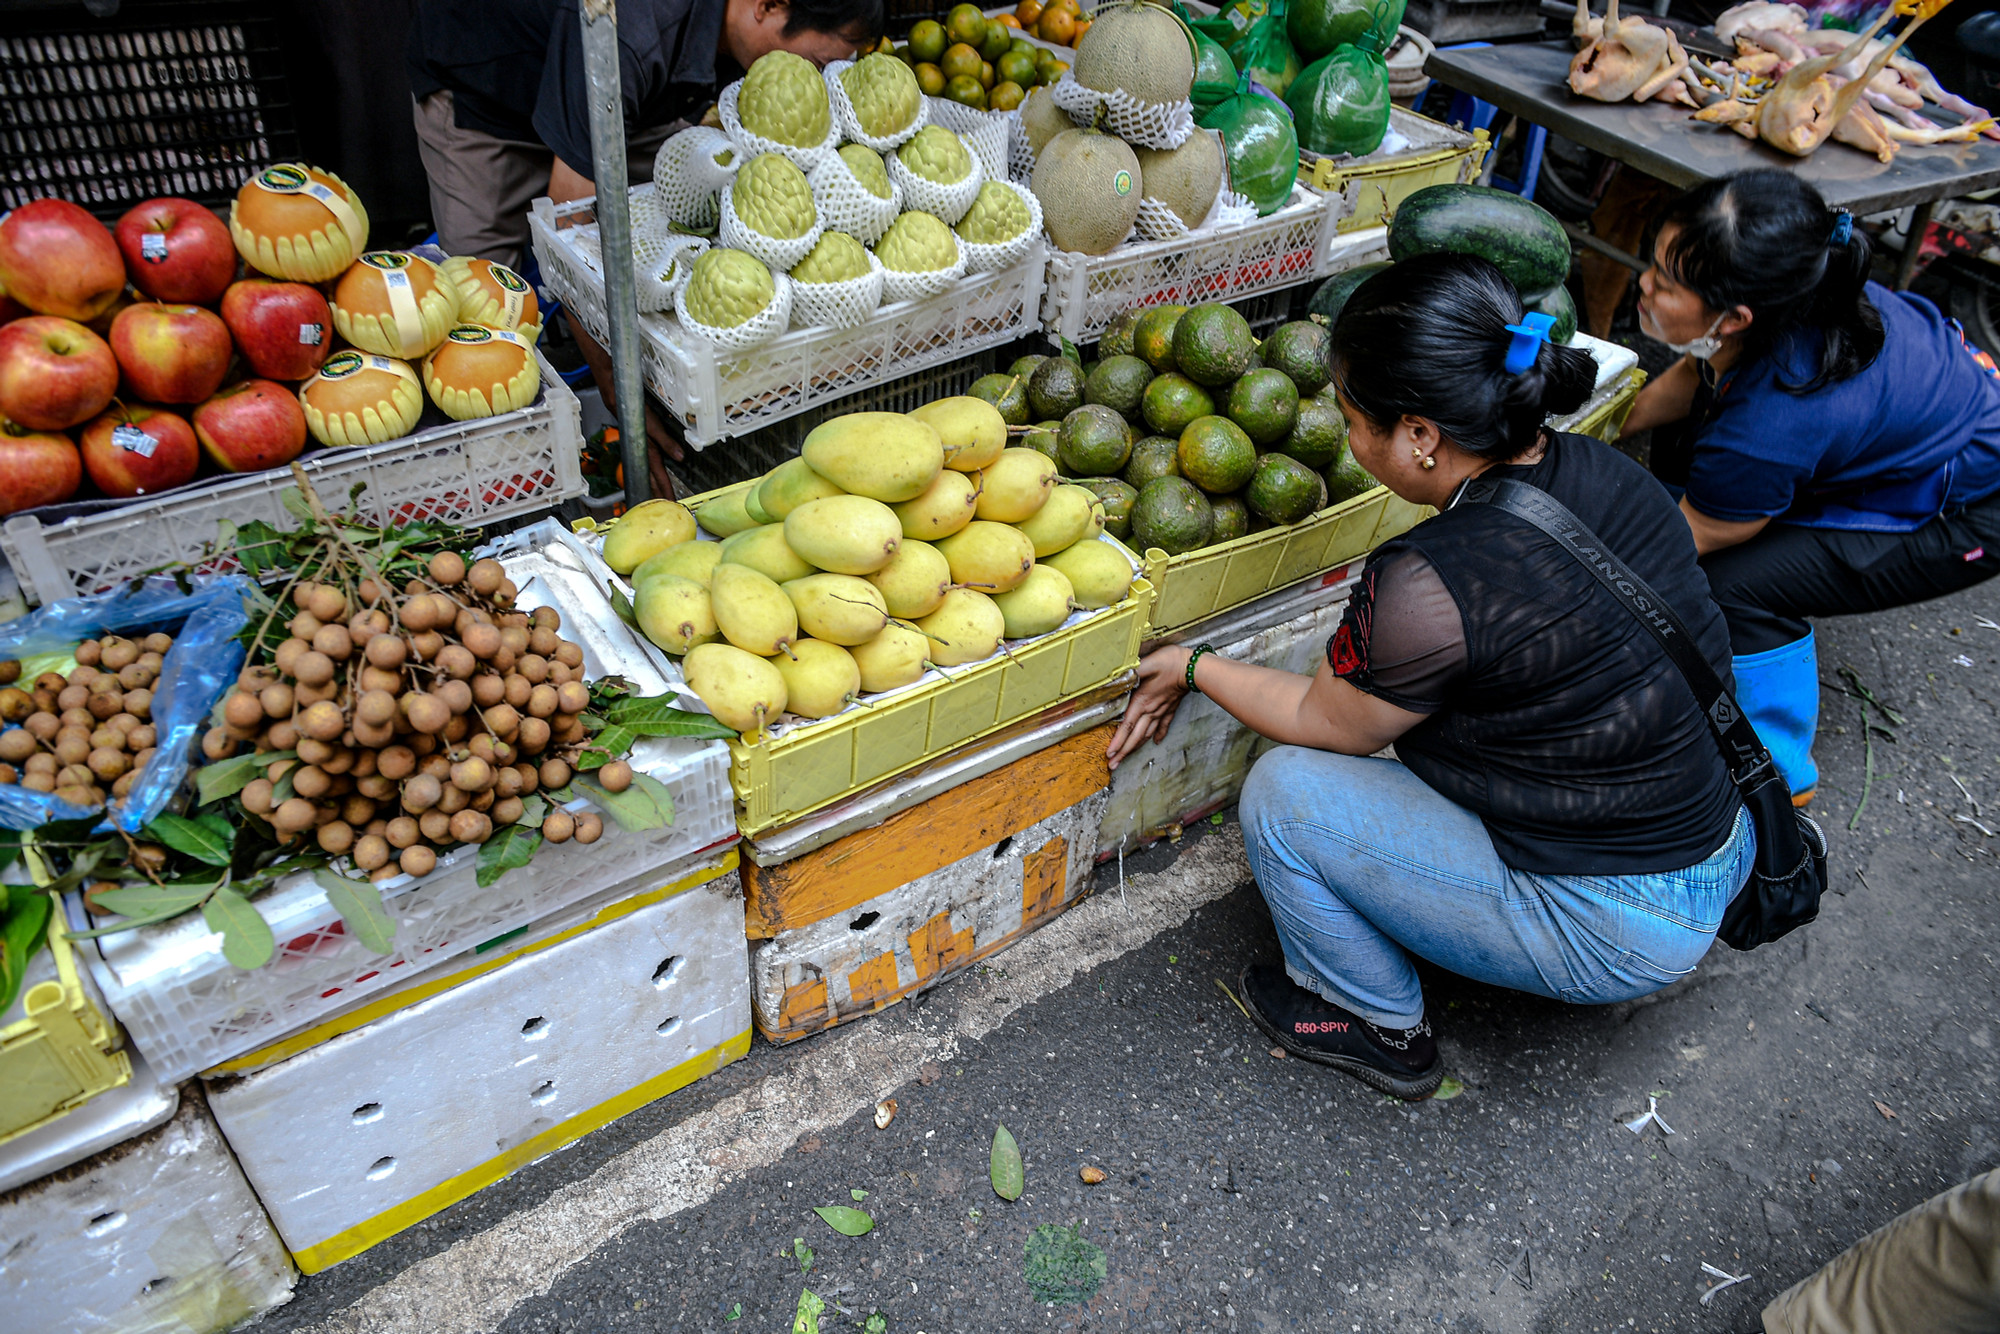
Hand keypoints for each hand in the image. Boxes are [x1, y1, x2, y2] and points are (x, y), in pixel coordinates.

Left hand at [1107, 647, 1191, 769]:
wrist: (1193, 667)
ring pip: (1146, 735)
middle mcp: (1150, 710)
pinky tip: (1156, 742)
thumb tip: (1114, 678)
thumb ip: (1130, 672)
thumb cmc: (1170, 662)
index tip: (1109, 754)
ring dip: (1135, 748)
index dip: (1118, 741)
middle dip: (1123, 752)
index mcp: (1142, 701)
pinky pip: (1163, 726)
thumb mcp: (1146, 663)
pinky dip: (1158, 735)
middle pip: (1134, 737)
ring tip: (1127, 757)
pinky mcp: (1170, 709)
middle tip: (1113, 765)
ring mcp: (1161, 711)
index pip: (1126, 726)